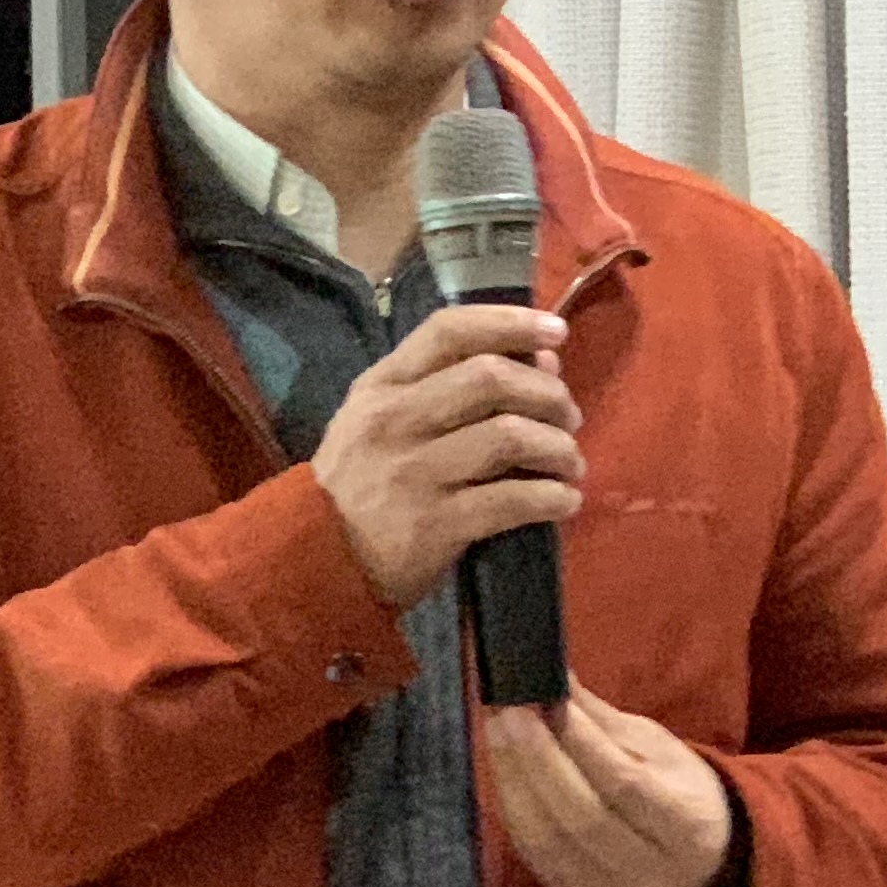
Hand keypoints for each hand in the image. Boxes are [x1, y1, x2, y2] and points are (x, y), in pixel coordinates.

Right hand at [311, 303, 582, 608]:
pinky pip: (511, 501)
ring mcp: (413, 473)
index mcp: (382, 386)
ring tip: (571, 464)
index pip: (450, 331)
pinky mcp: (434, 525)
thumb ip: (451, 384)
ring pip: (508, 437)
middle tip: (569, 418)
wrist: (316, 562)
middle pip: (490, 379)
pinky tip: (564, 501)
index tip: (557, 332)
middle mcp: (394, 420)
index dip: (511, 324)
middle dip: (547, 394)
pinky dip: (551, 498)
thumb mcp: (382, 420)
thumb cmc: (359, 484)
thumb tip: (542, 358)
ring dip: (558, 448)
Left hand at [481, 684, 735, 886]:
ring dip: (515, 780)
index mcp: (686, 825)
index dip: (584, 742)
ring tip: (497, 731)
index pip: (627, 785)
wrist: (697, 865)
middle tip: (509, 711)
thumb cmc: (678, 791)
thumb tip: (554, 678)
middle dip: (538, 759)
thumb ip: (603, 720)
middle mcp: (648, 868)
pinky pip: (533, 852)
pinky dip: (513, 806)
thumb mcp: (659, 749)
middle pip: (583, 816)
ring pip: (550, 839)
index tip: (550, 699)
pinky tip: (502, 768)